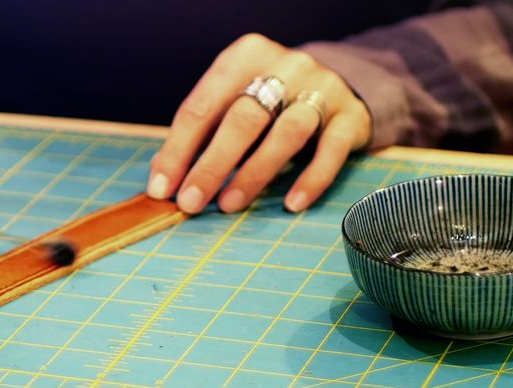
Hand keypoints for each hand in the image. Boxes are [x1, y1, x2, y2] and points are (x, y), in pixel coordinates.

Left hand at [148, 34, 371, 213]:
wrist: (341, 85)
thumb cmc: (272, 102)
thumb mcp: (235, 103)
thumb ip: (203, 135)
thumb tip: (164, 179)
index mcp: (245, 56)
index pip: (203, 106)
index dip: (178, 149)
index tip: (162, 187)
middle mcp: (285, 66)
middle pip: (242, 118)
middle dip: (211, 165)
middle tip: (190, 201)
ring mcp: (322, 88)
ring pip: (286, 132)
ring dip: (253, 173)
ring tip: (229, 205)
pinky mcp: (351, 116)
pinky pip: (330, 151)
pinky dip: (310, 179)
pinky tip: (291, 204)